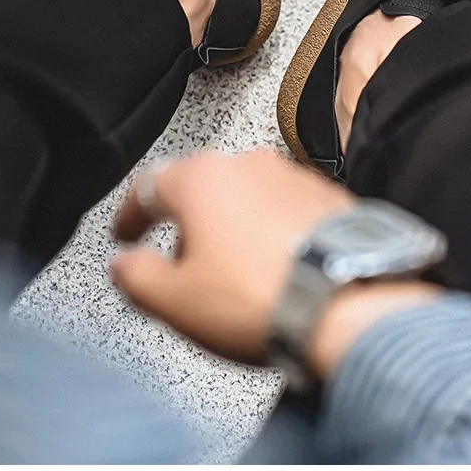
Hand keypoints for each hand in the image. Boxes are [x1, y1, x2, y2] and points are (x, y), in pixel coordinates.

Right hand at [111, 150, 441, 375]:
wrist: (346, 305)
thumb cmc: (262, 298)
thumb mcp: (174, 302)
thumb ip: (136, 277)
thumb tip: (124, 266)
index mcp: (201, 179)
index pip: (149, 186)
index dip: (130, 215)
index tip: (125, 233)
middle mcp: (248, 165)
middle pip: (200, 189)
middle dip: (185, 225)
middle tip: (178, 264)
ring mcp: (292, 177)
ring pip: (245, 197)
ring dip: (232, 228)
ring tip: (232, 275)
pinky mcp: (328, 197)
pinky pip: (284, 211)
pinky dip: (271, 233)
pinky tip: (274, 269)